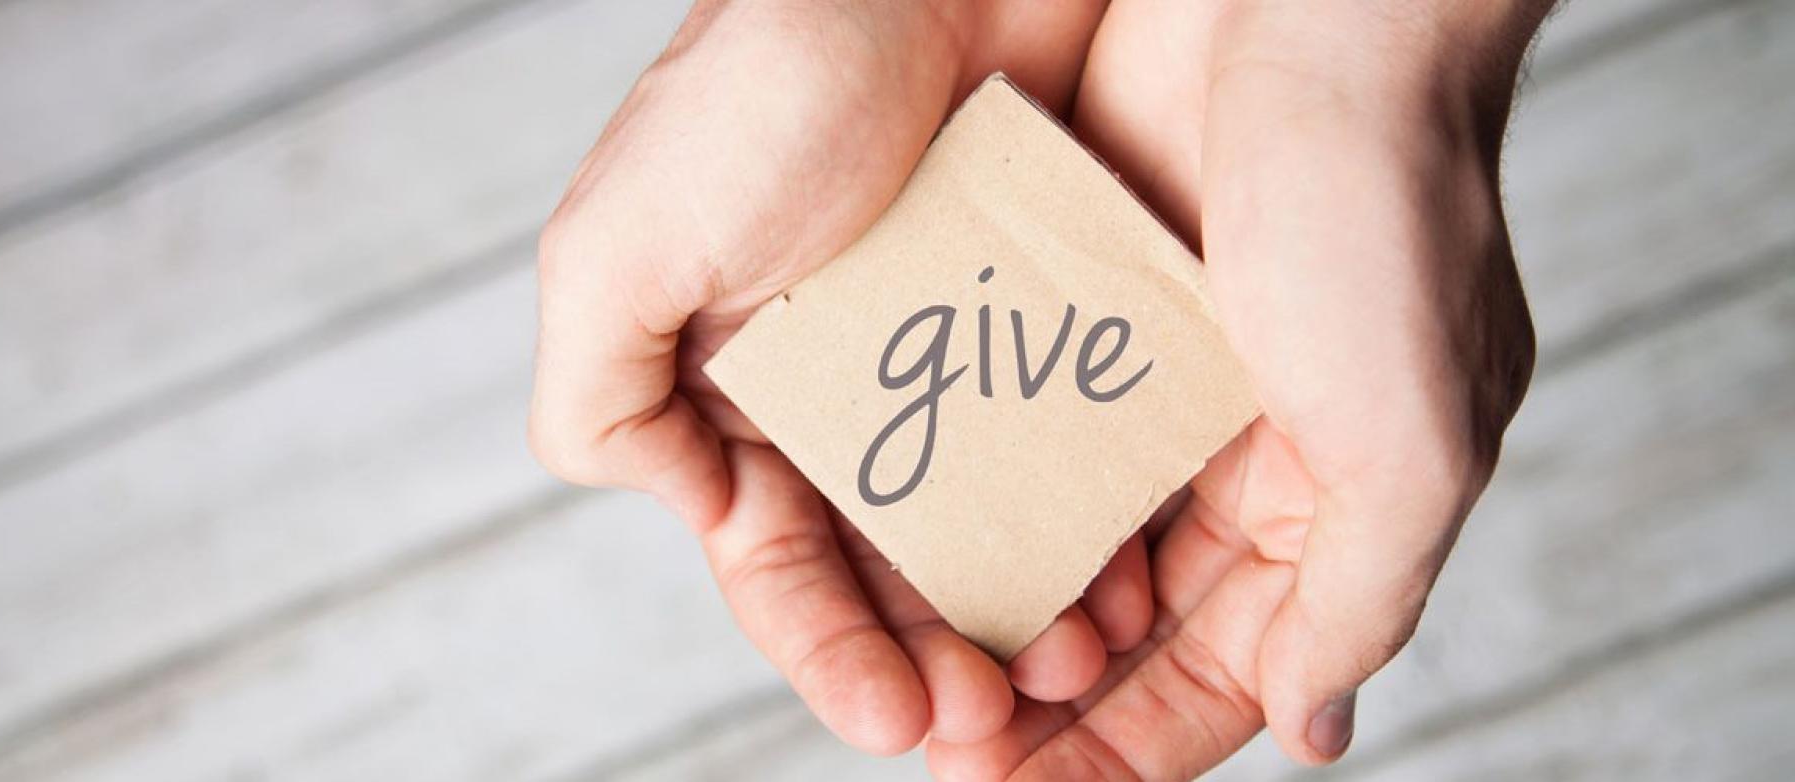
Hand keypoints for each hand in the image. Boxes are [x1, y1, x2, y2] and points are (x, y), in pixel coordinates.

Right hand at [528, 0, 1150, 753]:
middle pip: (893, 568)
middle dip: (936, 659)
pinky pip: (1077, 447)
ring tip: (1073, 662)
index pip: (778, 562)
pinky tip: (1125, 570)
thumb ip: (598, 396)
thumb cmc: (766, 78)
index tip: (899, 721)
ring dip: (1020, 612)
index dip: (830, 652)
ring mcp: (954, 356)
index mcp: (735, 387)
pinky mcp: (1049, 314)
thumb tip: (667, 508)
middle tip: (999, 722)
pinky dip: (1094, 521)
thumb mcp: (617, 242)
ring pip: (991, 526)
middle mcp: (846, 386)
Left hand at [928, 1, 1546, 778]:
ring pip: (1066, 537)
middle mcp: (1245, 453)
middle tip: (952, 741)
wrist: (1306, 1)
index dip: (1128, 747)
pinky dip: (980, 492)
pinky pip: (1021, 430)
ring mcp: (1157, 382)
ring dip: (1005, 604)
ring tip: (926, 659)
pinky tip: (918, 536)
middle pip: (1131, 623)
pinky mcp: (1086, 306)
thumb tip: (1315, 732)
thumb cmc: (1387, 207)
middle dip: (1049, 693)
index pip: (1223, 672)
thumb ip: (1360, 597)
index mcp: (1337, 499)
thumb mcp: (1412, 438)